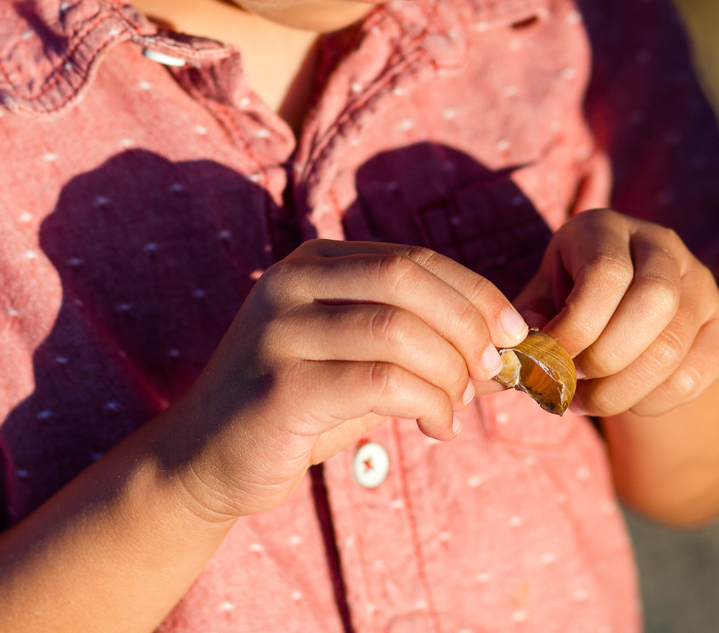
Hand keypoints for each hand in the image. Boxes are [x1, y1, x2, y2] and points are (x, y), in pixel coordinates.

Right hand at [152, 240, 528, 522]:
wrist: (203, 460)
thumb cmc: (294, 410)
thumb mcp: (358, 362)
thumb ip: (421, 346)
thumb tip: (510, 351)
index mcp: (312, 262)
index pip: (413, 258)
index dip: (475, 292)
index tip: (515, 333)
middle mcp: (290, 283)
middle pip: (409, 281)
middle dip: (469, 326)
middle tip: (494, 372)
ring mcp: (280, 331)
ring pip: (400, 331)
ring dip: (450, 373)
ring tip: (456, 408)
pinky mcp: (282, 386)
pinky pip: (381, 382)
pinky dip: (429, 404)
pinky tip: (437, 428)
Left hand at [510, 208, 718, 417]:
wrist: (627, 311)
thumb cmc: (570, 300)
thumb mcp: (540, 299)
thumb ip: (523, 324)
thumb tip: (511, 361)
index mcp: (608, 227)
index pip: (606, 274)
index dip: (574, 328)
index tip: (546, 359)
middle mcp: (662, 244)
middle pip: (653, 303)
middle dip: (602, 358)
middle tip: (569, 382)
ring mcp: (702, 284)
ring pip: (672, 346)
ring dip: (620, 390)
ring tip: (584, 401)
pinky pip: (694, 376)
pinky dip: (651, 401)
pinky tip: (623, 401)